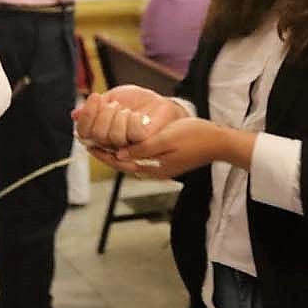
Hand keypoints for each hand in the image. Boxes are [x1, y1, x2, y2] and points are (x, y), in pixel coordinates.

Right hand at [72, 86, 187, 152]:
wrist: (160, 104)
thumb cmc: (136, 102)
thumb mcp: (113, 98)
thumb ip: (95, 108)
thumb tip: (75, 115)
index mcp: (99, 133)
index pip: (83, 132)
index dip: (87, 115)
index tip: (95, 96)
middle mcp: (110, 144)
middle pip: (97, 134)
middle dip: (105, 114)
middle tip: (115, 104)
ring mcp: (127, 147)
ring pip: (113, 136)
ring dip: (119, 117)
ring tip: (126, 110)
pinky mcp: (143, 146)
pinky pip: (132, 135)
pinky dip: (132, 121)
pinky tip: (136, 116)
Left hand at [96, 117, 251, 179]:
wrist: (219, 142)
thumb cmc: (195, 136)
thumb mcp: (166, 138)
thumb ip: (143, 147)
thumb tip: (120, 153)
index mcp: (154, 168)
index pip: (122, 163)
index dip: (104, 154)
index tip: (89, 146)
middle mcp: (155, 171)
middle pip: (124, 164)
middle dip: (106, 154)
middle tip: (89, 143)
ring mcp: (161, 168)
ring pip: (132, 161)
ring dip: (116, 152)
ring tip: (102, 141)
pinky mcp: (166, 162)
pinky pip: (141, 158)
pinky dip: (129, 150)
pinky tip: (124, 141)